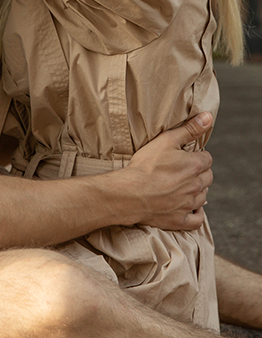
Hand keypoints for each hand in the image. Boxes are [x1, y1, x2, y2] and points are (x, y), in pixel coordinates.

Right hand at [122, 112, 213, 230]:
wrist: (129, 193)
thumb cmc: (145, 165)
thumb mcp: (166, 140)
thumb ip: (189, 129)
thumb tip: (208, 117)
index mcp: (195, 166)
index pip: (207, 158)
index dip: (196, 155)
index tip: (185, 156)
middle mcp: (196, 186)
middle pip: (207, 177)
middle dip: (199, 172)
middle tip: (182, 169)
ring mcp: (189, 204)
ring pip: (203, 196)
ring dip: (197, 190)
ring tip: (182, 185)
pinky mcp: (180, 220)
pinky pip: (197, 219)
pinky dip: (196, 213)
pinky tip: (189, 207)